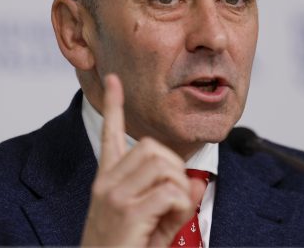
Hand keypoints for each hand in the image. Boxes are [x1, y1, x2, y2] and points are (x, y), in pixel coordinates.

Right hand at [80, 74, 206, 246]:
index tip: (113, 80)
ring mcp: (115, 197)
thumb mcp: (154, 223)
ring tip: (171, 212)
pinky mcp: (127, 213)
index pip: (111, 135)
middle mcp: (107, 183)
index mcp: (108, 181)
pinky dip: (181, 206)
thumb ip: (175, 199)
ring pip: (163, 164)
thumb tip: (196, 180)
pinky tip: (170, 222)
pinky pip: (170, 191)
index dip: (114, 106)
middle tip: (174, 198)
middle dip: (175, 167)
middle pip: (152, 147)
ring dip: (179, 187)